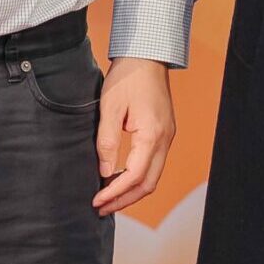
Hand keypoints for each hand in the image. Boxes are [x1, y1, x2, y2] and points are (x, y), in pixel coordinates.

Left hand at [92, 57, 175, 215]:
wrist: (146, 56)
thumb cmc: (127, 77)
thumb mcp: (110, 107)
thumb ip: (107, 142)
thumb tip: (105, 173)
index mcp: (152, 134)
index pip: (135, 175)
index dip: (115, 192)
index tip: (96, 200)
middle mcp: (165, 139)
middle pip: (148, 184)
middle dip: (124, 200)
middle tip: (100, 207)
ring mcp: (167, 137)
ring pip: (152, 177)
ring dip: (131, 191)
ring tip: (107, 198)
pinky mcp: (163, 133)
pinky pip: (153, 164)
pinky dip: (137, 177)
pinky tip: (119, 178)